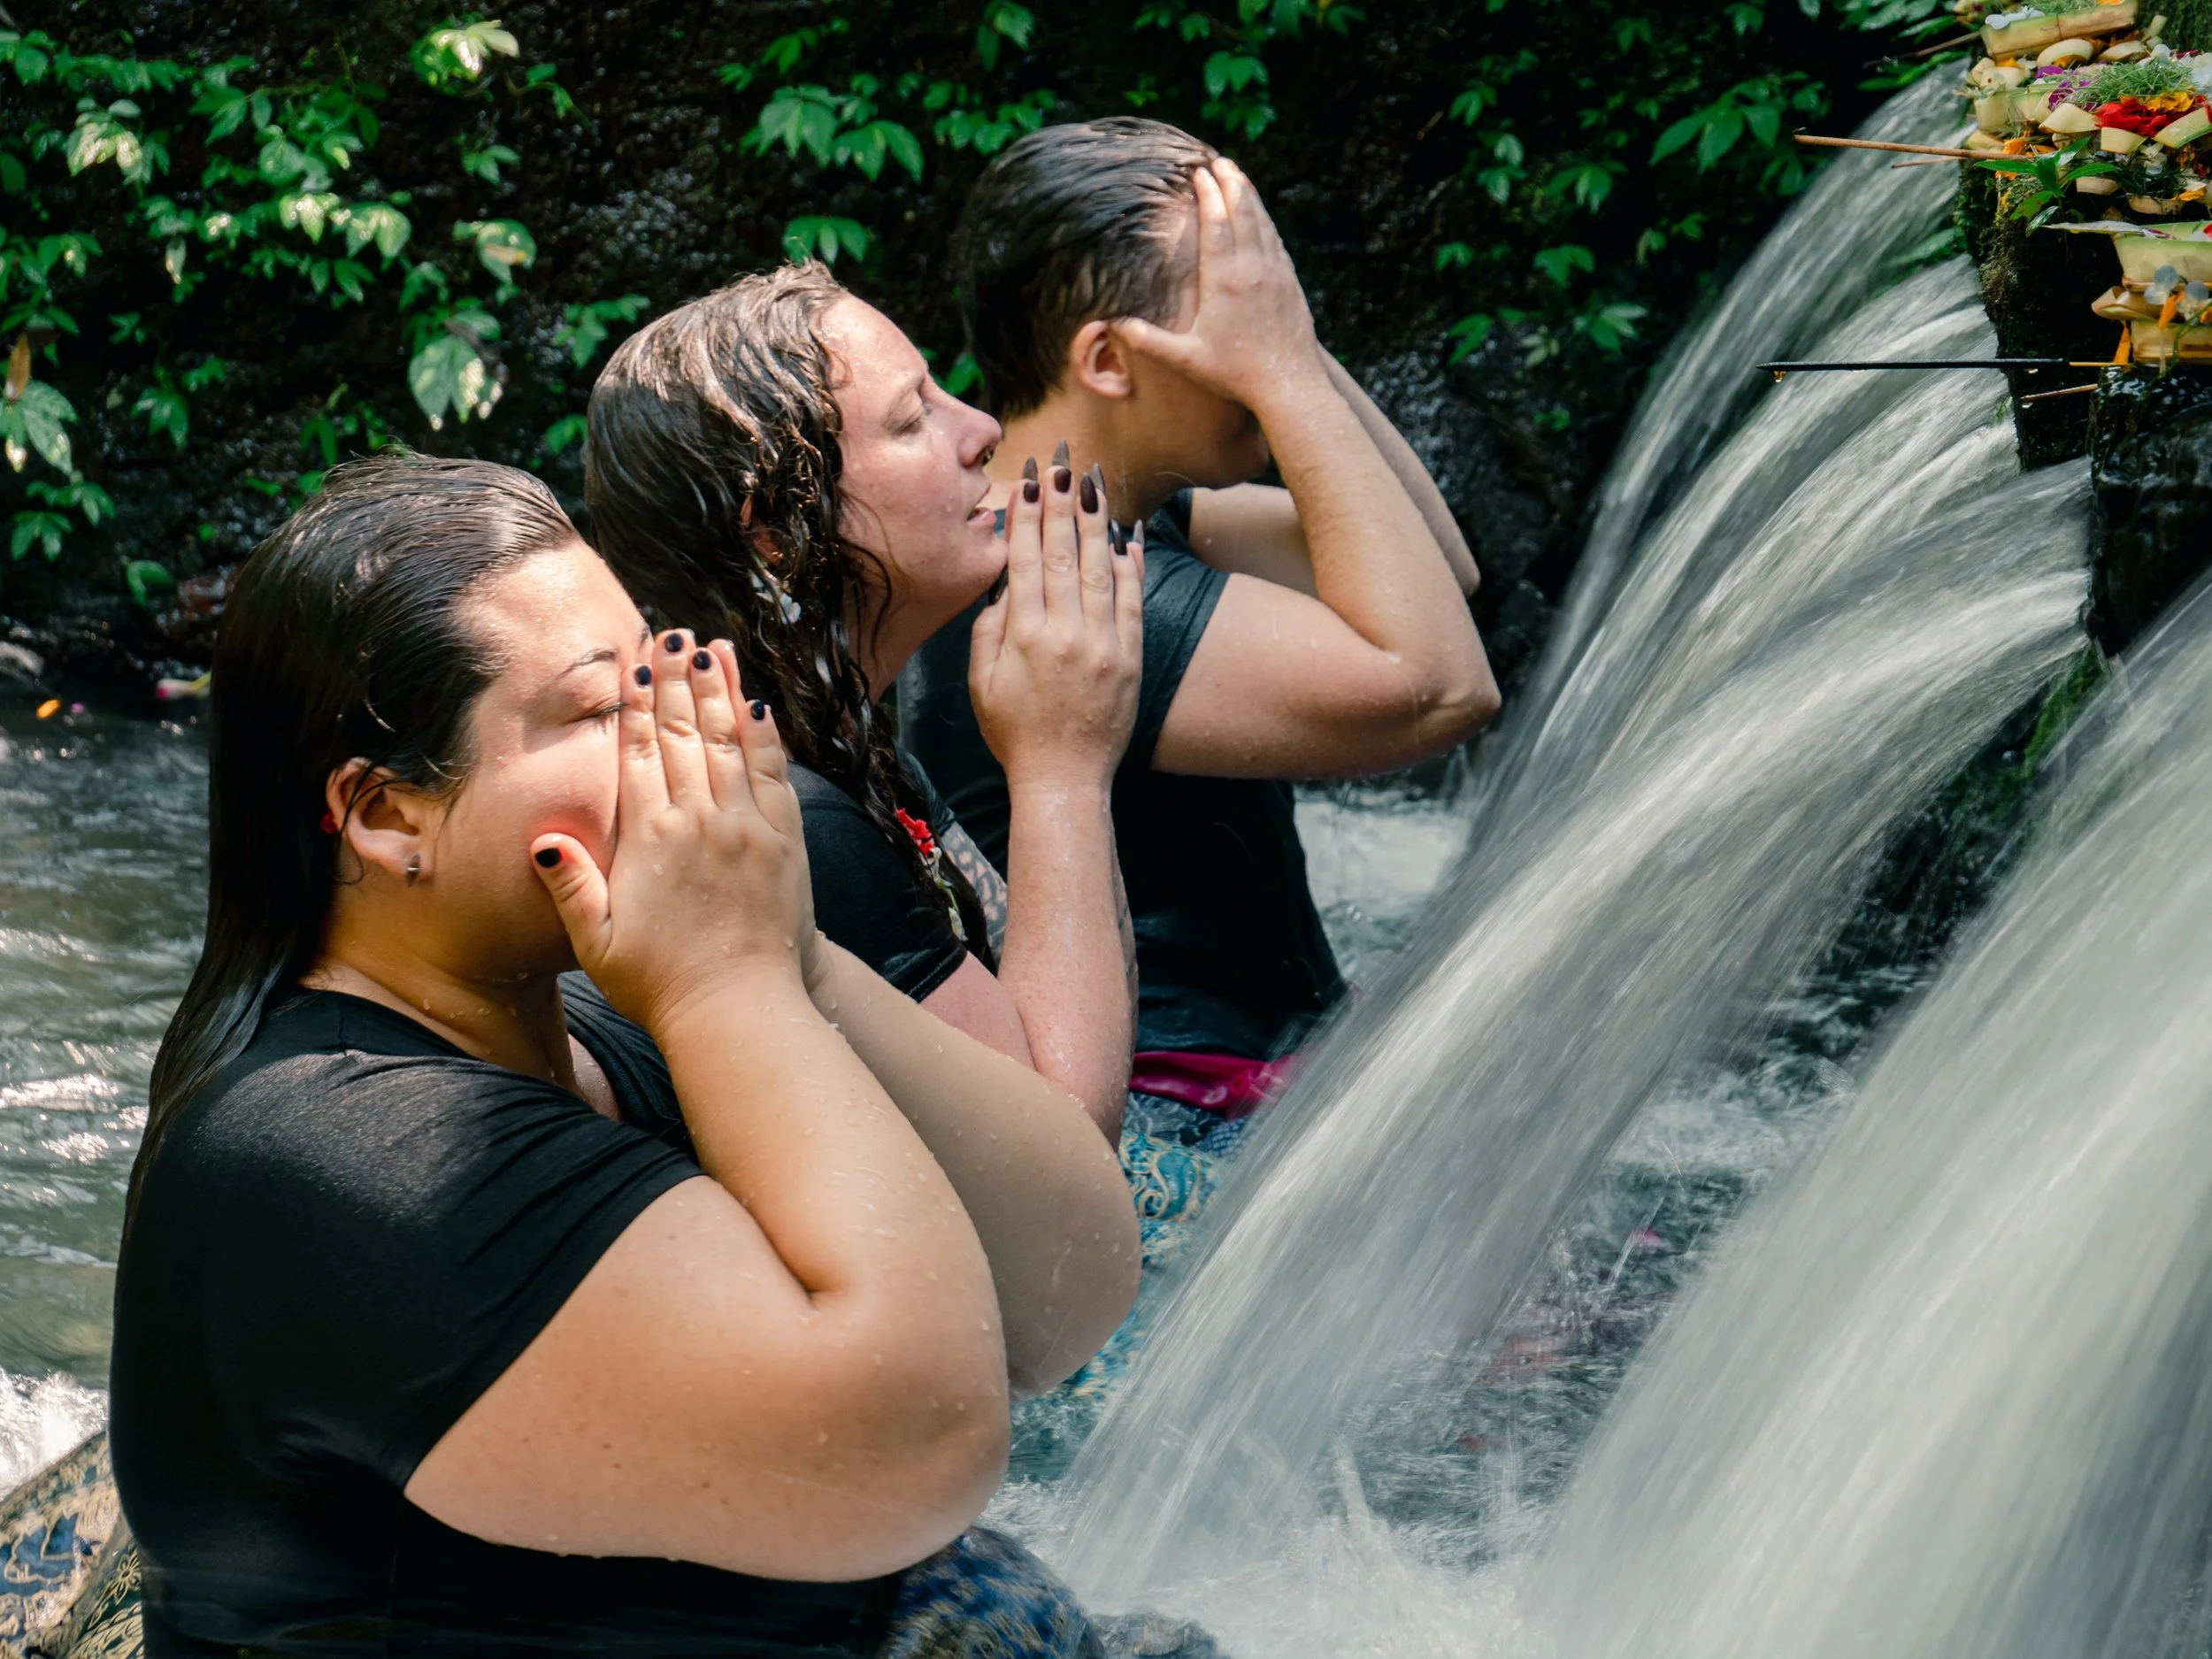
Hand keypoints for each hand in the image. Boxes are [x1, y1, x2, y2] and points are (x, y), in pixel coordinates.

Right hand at [531, 633, 817, 1031]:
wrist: (739, 1012)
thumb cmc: (660, 984)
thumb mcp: (596, 940)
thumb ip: (571, 883)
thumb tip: (540, 836)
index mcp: (650, 838)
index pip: (642, 751)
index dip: (639, 701)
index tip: (636, 660)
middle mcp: (701, 821)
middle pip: (686, 732)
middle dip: (678, 678)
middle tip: (672, 632)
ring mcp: (748, 828)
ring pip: (731, 741)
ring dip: (721, 690)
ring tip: (713, 647)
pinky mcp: (784, 842)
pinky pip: (773, 773)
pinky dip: (765, 734)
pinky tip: (759, 705)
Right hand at [969, 455, 1143, 791]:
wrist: (1063, 779)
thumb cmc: (1014, 732)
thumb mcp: (981, 682)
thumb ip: (989, 629)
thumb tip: (1005, 583)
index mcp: (1023, 635)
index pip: (1024, 560)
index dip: (1024, 515)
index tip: (1026, 480)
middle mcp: (1065, 633)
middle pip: (1061, 553)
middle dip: (1061, 502)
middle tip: (1062, 461)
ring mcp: (1103, 643)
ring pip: (1100, 567)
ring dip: (1097, 519)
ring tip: (1094, 480)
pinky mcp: (1130, 657)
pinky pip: (1133, 600)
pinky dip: (1132, 564)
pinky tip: (1128, 533)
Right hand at [1109, 158, 1323, 413]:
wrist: (1288, 385)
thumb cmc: (1235, 374)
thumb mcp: (1186, 361)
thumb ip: (1149, 341)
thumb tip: (1114, 325)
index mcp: (1225, 280)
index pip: (1216, 224)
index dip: (1207, 194)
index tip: (1199, 173)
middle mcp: (1252, 269)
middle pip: (1242, 212)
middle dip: (1230, 182)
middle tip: (1219, 160)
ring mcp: (1275, 273)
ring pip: (1262, 222)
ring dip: (1250, 195)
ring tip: (1239, 175)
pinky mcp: (1290, 283)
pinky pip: (1276, 241)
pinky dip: (1265, 220)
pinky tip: (1261, 216)